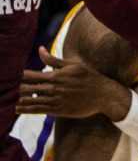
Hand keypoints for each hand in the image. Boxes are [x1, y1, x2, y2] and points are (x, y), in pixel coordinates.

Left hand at [17, 52, 133, 122]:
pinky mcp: (58, 110)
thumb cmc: (90, 77)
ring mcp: (56, 100)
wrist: (105, 95)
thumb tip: (39, 49)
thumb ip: (53, 59)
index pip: (30, 75)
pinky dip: (26, 110)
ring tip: (7, 99)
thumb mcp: (73, 65)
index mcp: (56, 75)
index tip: (8, 75)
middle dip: (14, 88)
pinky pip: (38, 110)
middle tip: (4, 88)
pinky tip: (17, 109)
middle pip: (27, 88)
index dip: (17, 76)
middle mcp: (54, 88)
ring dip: (17, 100)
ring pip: (30, 100)